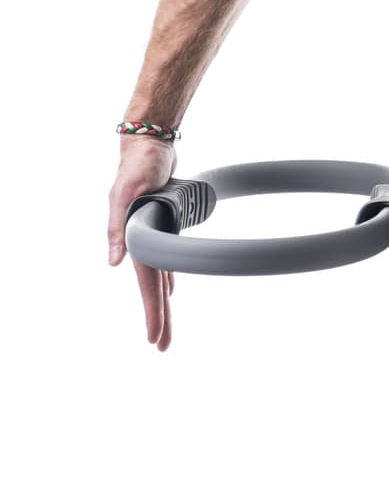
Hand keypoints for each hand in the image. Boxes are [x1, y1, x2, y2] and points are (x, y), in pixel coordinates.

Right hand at [108, 138, 178, 350]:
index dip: (152, 312)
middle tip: (163, 348)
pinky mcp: (162, 225)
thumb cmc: (139, 164)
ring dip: (162, 304)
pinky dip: (165, 279)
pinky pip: (164, 261)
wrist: (147, 144)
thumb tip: (114, 263)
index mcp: (135, 238)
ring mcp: (152, 235)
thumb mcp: (126, 192)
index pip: (146, 284)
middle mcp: (143, 242)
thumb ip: (117, 227)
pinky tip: (170, 292)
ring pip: (159, 278)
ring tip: (164, 330)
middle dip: (159, 319)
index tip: (155, 339)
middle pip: (153, 289)